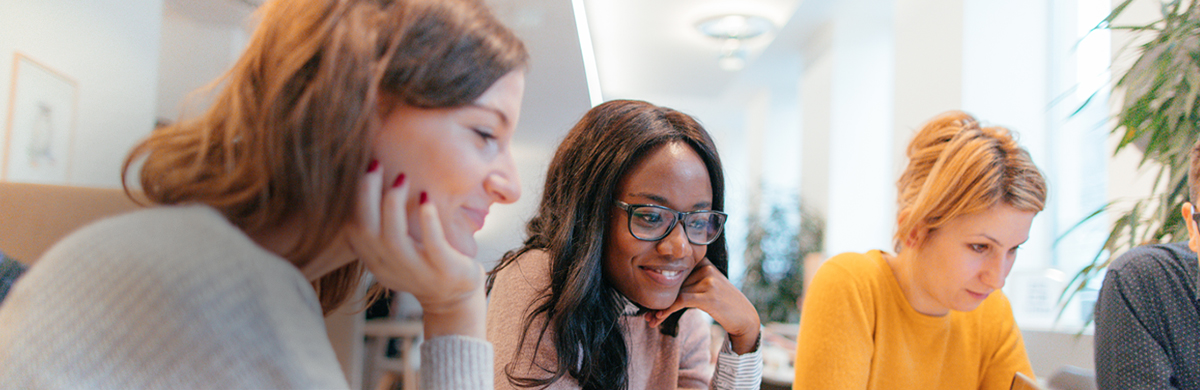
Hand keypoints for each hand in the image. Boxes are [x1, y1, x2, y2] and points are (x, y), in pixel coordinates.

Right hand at [344, 166, 485, 338]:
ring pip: (394, 238)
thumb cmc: (424, 263)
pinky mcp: (444, 271)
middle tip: (376, 164)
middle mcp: (390, 268)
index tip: (364, 167)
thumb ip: (382, 228)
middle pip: (367, 230)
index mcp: (376, 261)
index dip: (354, 198)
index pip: (353, 229)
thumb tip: (370, 182)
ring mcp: (417, 272)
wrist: (455, 300)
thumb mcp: (397, 250)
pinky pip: (432, 245)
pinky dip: (427, 221)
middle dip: (367, 194)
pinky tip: (425, 198)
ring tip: (402, 177)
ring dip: (394, 204)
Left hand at [646, 258, 760, 353]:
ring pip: (674, 293)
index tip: (644, 295)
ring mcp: (707, 280)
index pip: (674, 268)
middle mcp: (705, 267)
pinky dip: (667, 310)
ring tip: (649, 319)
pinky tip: (658, 318)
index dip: (658, 280)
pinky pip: (680, 301)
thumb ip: (688, 282)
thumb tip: (659, 289)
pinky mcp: (708, 295)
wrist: (744, 317)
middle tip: (645, 313)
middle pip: (673, 282)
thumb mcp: (706, 286)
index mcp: (703, 262)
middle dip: (658, 299)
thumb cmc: (722, 303)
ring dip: (659, 309)